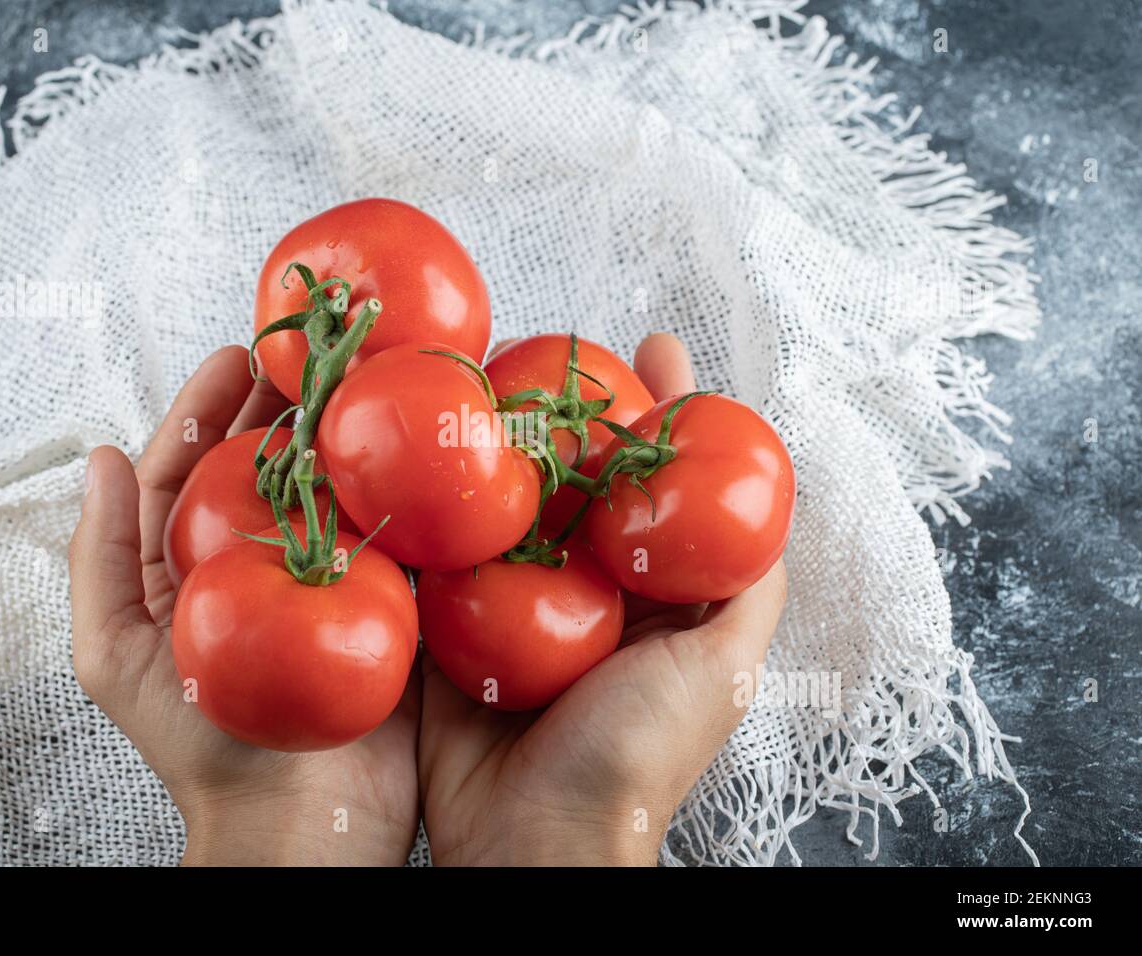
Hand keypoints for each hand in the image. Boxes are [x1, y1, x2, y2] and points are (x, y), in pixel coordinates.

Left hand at [68, 347, 419, 865]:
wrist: (298, 826)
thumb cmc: (201, 752)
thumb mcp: (116, 656)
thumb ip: (100, 558)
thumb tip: (99, 457)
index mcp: (188, 569)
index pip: (191, 467)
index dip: (207, 406)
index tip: (236, 354)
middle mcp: (256, 565)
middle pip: (265, 464)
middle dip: (282, 403)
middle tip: (310, 351)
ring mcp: (322, 580)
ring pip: (329, 488)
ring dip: (343, 433)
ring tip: (362, 379)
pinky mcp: (383, 602)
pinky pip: (389, 533)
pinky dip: (397, 489)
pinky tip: (410, 449)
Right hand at [417, 333, 787, 865]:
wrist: (534, 840)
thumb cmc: (637, 759)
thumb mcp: (722, 671)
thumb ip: (748, 593)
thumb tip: (775, 512)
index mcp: (645, 594)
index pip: (658, 482)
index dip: (662, 411)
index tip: (654, 346)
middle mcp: (578, 589)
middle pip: (573, 478)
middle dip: (564, 411)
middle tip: (546, 347)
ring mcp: (509, 606)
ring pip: (503, 506)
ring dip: (492, 446)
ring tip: (478, 378)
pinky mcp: (447, 628)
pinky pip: (438, 557)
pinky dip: (430, 511)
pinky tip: (419, 457)